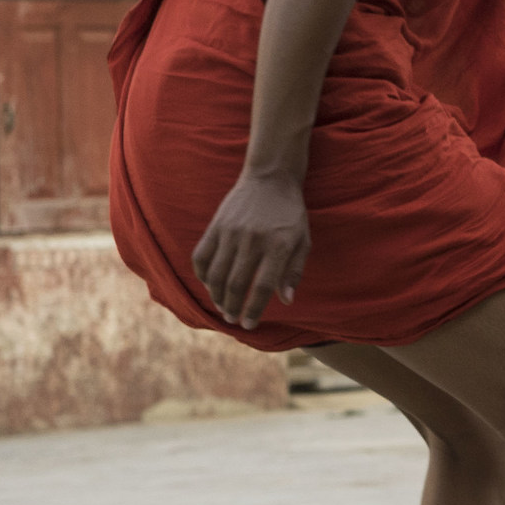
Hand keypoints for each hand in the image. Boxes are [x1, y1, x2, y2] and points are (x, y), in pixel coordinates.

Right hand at [192, 173, 309, 329]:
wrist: (270, 179)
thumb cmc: (291, 214)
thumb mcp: (303, 241)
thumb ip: (294, 272)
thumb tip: (285, 301)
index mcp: (279, 246)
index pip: (261, 287)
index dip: (254, 310)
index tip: (249, 324)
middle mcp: (253, 240)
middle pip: (235, 284)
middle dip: (232, 307)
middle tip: (233, 319)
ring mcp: (231, 233)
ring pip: (215, 274)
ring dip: (216, 296)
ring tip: (223, 307)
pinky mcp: (215, 226)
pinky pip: (201, 257)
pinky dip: (202, 275)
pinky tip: (210, 285)